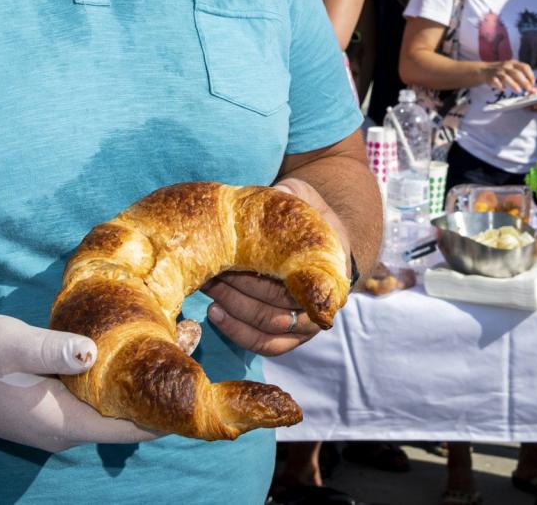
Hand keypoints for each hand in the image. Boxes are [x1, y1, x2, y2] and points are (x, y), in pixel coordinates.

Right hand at [0, 313, 196, 452]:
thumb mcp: (12, 346)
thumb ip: (51, 350)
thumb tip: (89, 351)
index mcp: (64, 423)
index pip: (132, 427)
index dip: (168, 407)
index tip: (198, 377)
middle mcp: (68, 431)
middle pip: (130, 416)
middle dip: (162, 385)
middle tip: (192, 336)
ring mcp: (61, 423)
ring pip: (116, 407)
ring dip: (143, 379)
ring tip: (176, 333)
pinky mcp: (55, 409)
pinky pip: (99, 401)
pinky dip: (121, 378)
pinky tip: (134, 346)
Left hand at [203, 178, 346, 357]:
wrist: (316, 240)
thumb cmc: (304, 216)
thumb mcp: (302, 198)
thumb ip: (291, 198)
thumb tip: (277, 194)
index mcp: (328, 270)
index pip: (303, 286)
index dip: (273, 282)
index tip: (245, 269)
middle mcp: (320, 303)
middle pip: (277, 307)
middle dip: (240, 289)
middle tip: (211, 270)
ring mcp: (304, 325)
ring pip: (267, 328)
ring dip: (233, 310)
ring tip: (208, 287)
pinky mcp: (287, 337)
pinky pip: (262, 343)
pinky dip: (236, 331)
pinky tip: (214, 312)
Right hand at [481, 60, 535, 95]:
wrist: (484, 70)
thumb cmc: (502, 72)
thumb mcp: (511, 70)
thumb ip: (522, 78)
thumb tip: (533, 89)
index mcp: (513, 63)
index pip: (525, 67)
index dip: (530, 75)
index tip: (533, 84)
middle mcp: (506, 66)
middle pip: (517, 73)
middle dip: (524, 82)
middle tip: (529, 90)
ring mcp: (498, 71)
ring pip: (506, 77)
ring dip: (513, 84)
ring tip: (519, 91)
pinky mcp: (491, 77)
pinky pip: (495, 81)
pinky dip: (499, 86)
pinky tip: (503, 89)